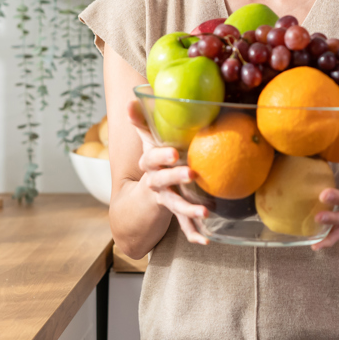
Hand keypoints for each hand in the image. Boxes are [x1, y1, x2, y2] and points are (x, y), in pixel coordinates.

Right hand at [126, 100, 209, 245]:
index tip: (174, 152)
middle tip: (192, 173)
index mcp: (149, 165)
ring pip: (175, 204)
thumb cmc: (154, 163)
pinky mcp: (175, 213)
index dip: (161, 155)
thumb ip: (142, 123)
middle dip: (176, 177)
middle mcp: (155, 183)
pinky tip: (207, 240)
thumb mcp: (148, 144)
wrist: (142, 198)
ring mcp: (165, 199)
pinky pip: (184, 225)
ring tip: (205, 212)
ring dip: (189, 209)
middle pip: (163, 180)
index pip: (151, 159)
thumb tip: (131, 99)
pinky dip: (194, 232)